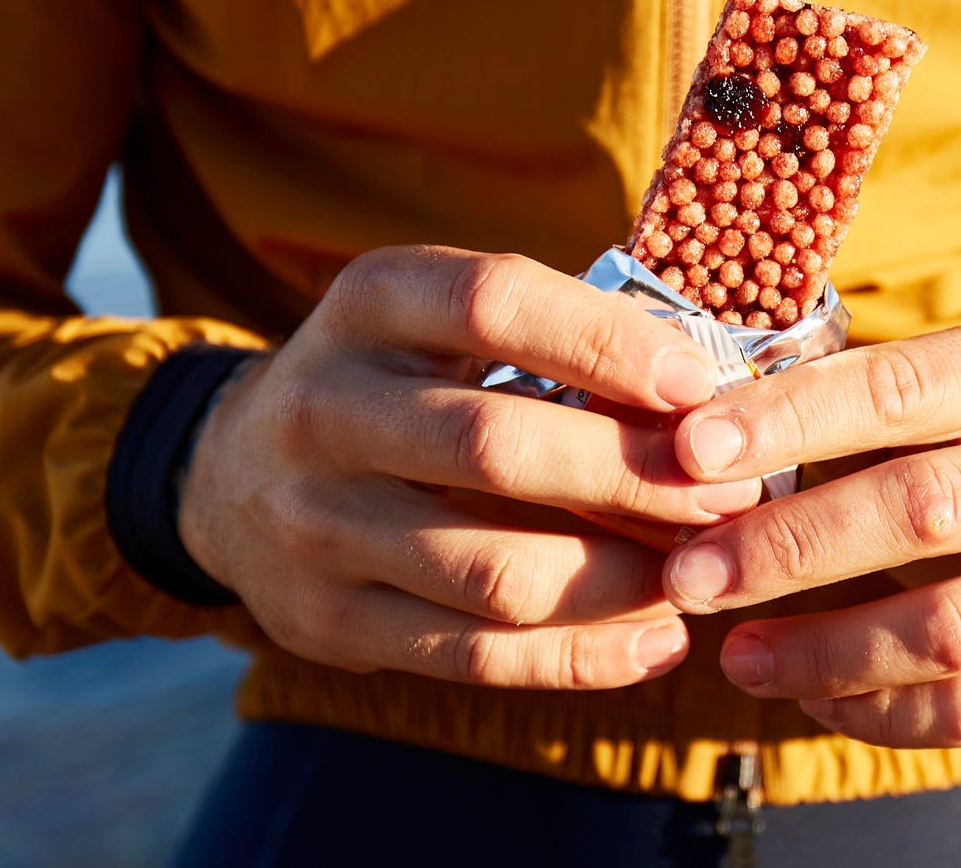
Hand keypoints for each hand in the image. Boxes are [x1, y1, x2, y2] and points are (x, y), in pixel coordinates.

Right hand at [178, 246, 763, 689]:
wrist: (230, 475)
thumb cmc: (398, 385)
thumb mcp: (440, 322)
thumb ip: (554, 337)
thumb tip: (715, 395)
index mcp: (371, 304)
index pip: (492, 302)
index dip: (605, 342)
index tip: (699, 385)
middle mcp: (326, 406)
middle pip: (496, 447)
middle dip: (633, 478)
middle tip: (729, 497)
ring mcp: (315, 522)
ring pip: (492, 570)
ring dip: (621, 579)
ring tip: (703, 574)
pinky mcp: (325, 620)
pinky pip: (471, 654)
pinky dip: (580, 657)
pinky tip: (656, 641)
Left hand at [660, 319, 960, 747]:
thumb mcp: (936, 413)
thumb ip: (840, 414)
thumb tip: (694, 444)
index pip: (907, 382)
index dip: (794, 416)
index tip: (691, 450)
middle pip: (930, 504)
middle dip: (791, 544)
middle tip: (689, 576)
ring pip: (953, 626)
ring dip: (823, 648)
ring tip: (737, 658)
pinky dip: (877, 710)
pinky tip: (814, 696)